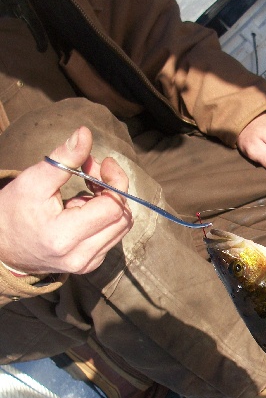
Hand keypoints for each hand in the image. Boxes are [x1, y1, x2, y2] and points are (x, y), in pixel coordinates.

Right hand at [0, 126, 132, 274]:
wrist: (1, 246)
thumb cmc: (14, 211)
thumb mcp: (34, 180)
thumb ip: (64, 158)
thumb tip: (85, 133)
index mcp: (65, 236)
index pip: (113, 207)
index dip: (115, 181)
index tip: (104, 163)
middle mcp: (81, 257)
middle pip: (122, 217)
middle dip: (113, 188)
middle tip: (91, 172)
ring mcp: (88, 264)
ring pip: (121, 227)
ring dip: (111, 202)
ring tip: (86, 189)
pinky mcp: (90, 264)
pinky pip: (112, 235)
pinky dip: (105, 216)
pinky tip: (83, 208)